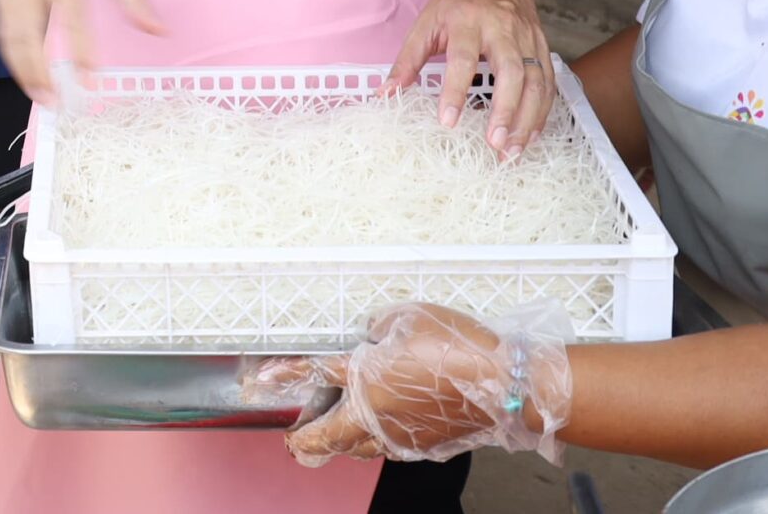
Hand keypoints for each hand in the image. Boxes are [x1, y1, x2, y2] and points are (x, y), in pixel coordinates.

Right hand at [0, 0, 162, 103]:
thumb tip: (158, 30)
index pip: (72, 17)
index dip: (81, 51)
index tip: (89, 82)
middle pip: (28, 34)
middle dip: (37, 73)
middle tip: (51, 102)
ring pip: (8, 34)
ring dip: (20, 68)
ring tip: (37, 93)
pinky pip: (0, 24)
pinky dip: (10, 51)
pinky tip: (23, 68)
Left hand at [263, 303, 571, 467]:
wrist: (505, 384)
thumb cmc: (458, 346)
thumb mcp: (407, 317)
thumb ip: (378, 328)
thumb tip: (370, 338)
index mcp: (364, 380)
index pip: (313, 373)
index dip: (284, 374)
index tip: (262, 380)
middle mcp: (375, 416)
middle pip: (326, 436)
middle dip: (303, 439)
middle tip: (292, 439)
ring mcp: (400, 437)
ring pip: (357, 449)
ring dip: (339, 444)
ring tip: (330, 438)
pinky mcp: (425, 447)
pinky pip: (389, 449)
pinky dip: (375, 443)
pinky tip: (379, 433)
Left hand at [387, 0, 554, 159]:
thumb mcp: (426, 20)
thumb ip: (408, 59)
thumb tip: (385, 94)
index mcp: (467, 20)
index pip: (463, 58)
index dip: (455, 91)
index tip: (448, 122)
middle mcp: (502, 28)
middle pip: (511, 71)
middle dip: (505, 111)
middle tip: (495, 144)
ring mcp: (527, 38)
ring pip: (536, 81)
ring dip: (527, 119)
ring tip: (512, 150)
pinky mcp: (543, 47)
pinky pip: (549, 82)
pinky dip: (542, 111)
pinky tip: (530, 135)